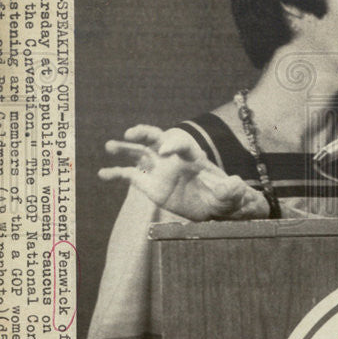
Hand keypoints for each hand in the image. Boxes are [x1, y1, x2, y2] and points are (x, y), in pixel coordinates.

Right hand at [98, 125, 272, 220]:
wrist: (214, 206)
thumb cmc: (224, 197)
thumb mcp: (230, 196)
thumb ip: (231, 190)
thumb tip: (235, 185)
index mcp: (194, 158)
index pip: (182, 144)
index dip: (174, 145)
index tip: (165, 151)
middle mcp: (174, 159)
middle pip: (158, 138)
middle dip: (145, 133)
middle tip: (131, 132)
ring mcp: (160, 170)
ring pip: (140, 153)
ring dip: (125, 148)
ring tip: (110, 145)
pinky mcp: (150, 184)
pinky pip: (130, 176)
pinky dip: (116, 173)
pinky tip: (103, 173)